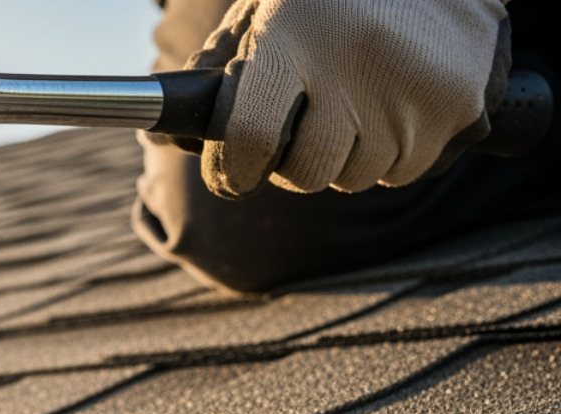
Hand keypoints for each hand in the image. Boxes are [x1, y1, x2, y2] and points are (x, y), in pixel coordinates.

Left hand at [189, 0, 510, 197]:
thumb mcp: (267, 12)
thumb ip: (220, 71)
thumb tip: (172, 134)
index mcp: (291, 36)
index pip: (249, 139)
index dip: (232, 171)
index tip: (232, 175)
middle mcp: (353, 64)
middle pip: (306, 173)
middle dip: (295, 163)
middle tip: (304, 127)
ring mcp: (412, 88)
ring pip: (355, 178)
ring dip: (347, 156)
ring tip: (357, 101)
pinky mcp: (460, 105)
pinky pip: (405, 170)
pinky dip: (393, 151)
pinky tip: (395, 103)